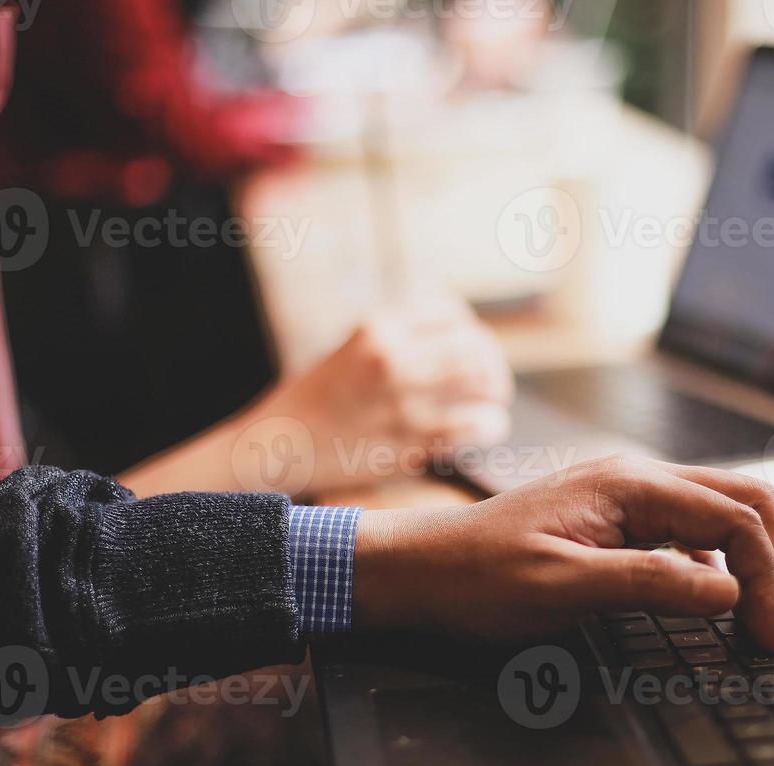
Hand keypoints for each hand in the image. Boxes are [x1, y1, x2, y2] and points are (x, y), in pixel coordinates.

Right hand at [259, 296, 513, 494]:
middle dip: (490, 363)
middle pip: (474, 345)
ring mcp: (403, 401)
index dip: (469, 331)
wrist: (278, 445)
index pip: (452, 313)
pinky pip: (476, 426)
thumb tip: (463, 339)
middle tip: (490, 382)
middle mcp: (392, 358)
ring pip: (483, 383)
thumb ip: (402, 340)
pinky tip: (484, 428)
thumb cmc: (318, 398)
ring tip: (490, 404)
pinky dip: (490, 424)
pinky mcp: (411, 442)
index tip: (469, 348)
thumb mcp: (354, 348)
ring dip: (495, 393)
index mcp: (377, 327)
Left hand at [352, 456, 773, 650]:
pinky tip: (709, 598)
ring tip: (754, 615)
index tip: (765, 636)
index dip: (766, 577)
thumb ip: (650, 584)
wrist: (419, 569)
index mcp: (631, 486)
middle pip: (747, 499)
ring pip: (725, 508)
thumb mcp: (560, 589)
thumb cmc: (476, 578)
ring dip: (753, 556)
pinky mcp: (619, 516)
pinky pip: (692, 525)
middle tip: (773, 625)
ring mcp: (629, 493)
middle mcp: (638, 478)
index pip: (737, 518)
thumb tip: (729, 592)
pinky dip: (720, 558)